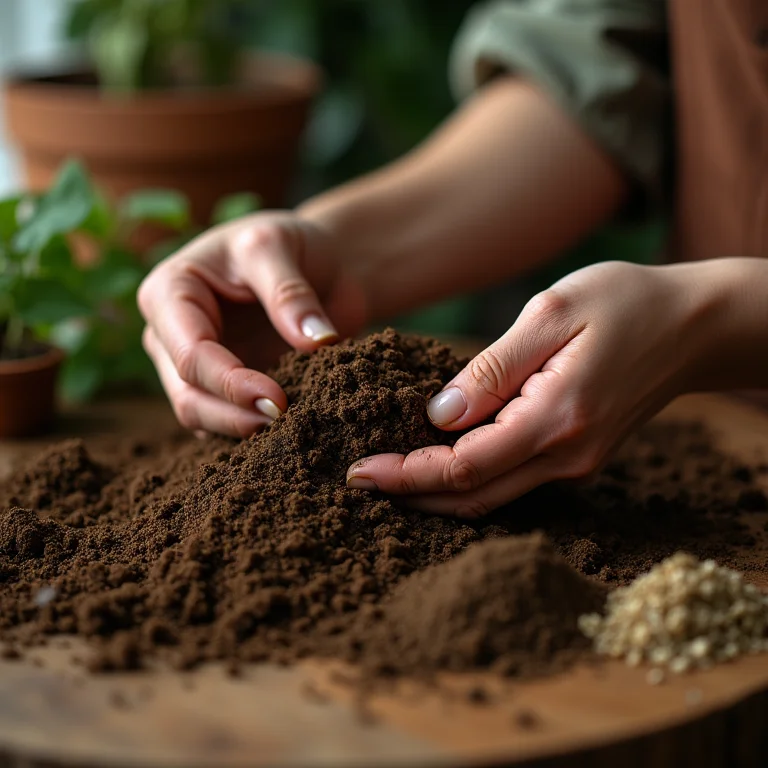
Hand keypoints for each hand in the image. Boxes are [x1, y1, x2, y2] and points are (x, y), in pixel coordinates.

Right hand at [138, 212, 366, 436]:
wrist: (318, 260)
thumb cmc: (289, 243)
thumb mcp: (280, 247)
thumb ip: (290, 293)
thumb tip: (314, 341)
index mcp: (169, 292)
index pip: (190, 354)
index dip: (231, 384)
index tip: (279, 400)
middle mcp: (170, 335)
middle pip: (188, 395)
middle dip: (234, 415)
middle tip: (286, 423)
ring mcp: (192, 366)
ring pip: (202, 417)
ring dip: (243, 428)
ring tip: (291, 430)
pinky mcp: (221, 387)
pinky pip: (226, 421)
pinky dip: (253, 429)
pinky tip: (288, 431)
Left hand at [347, 260, 713, 516]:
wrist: (693, 326)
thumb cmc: (625, 303)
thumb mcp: (552, 313)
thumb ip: (493, 368)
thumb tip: (439, 414)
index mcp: (556, 417)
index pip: (464, 466)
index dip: (406, 474)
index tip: (359, 471)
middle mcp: (566, 456)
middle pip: (473, 497)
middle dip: (411, 494)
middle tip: (358, 481)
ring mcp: (574, 464)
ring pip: (491, 498)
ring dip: (435, 494)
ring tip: (386, 477)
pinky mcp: (577, 458)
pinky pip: (512, 482)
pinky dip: (467, 481)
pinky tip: (435, 464)